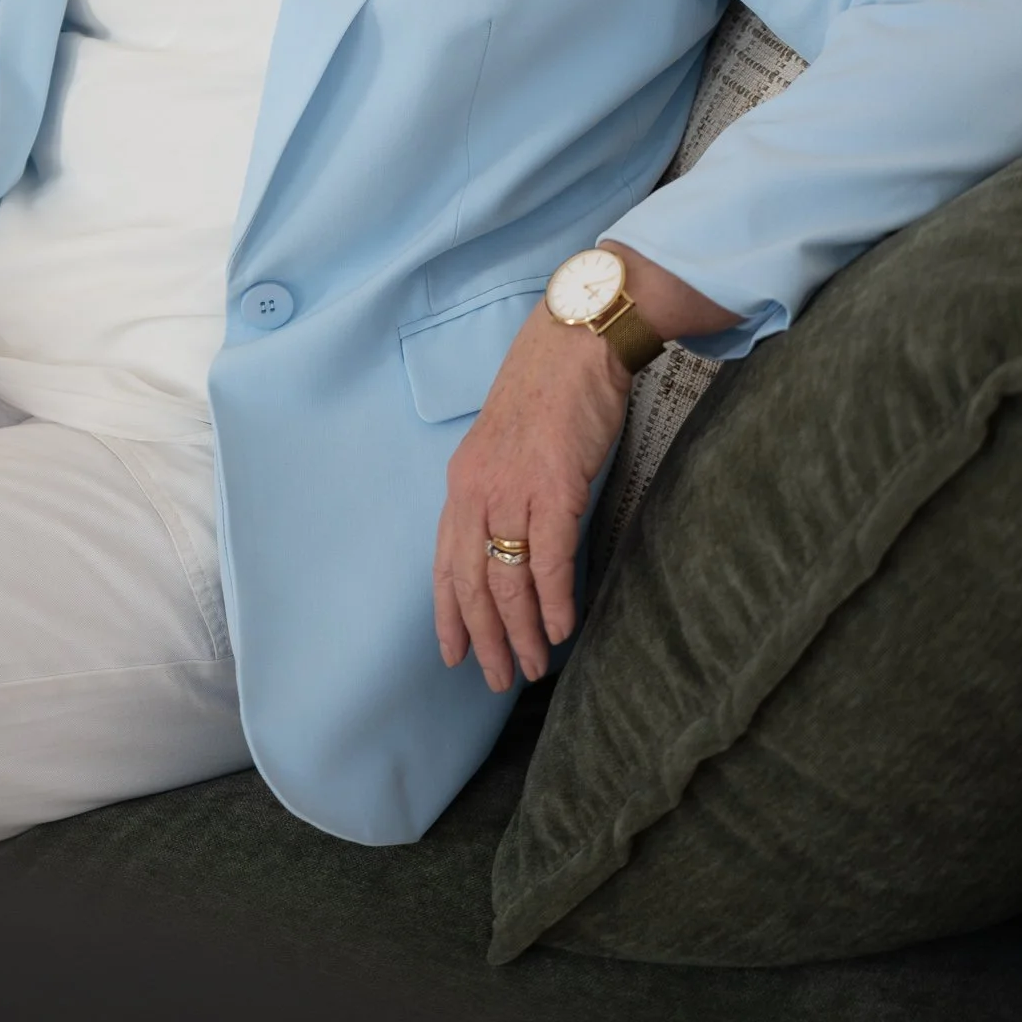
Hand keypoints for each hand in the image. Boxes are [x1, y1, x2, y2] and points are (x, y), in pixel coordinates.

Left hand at [432, 303, 630, 692]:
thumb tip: (514, 537)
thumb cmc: (548, 388)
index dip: (448, 613)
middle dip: (483, 637)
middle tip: (497, 679)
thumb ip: (502, 489)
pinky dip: (553, 600)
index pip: (445, 562)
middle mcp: (477, 490)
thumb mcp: (506, 444)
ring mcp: (513, 489)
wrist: (576, 342)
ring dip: (520, 631)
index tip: (453, 654)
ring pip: (507, 578)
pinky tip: (560, 629)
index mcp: (462, 481)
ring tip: (533, 666)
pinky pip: (548, 558)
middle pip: (471, 582)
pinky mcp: (554, 486)